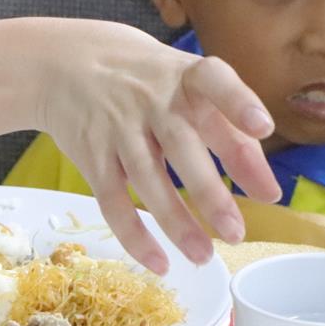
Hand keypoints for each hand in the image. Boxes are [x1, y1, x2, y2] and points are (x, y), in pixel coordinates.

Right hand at [33, 20, 278, 273]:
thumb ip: (226, 125)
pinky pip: (112, 199)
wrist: (59, 62)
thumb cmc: (142, 76)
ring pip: (147, 179)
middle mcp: (151, 99)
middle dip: (210, 191)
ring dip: (176, 222)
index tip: (263, 127)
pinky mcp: (91, 154)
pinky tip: (159, 262)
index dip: (239, 102)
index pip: (214, 80)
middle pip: (181, 145)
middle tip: (236, 233)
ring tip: (204, 256)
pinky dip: (134, 235)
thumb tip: (265, 184)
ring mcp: (118, 127)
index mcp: (183, 74)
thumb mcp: (183, 80)